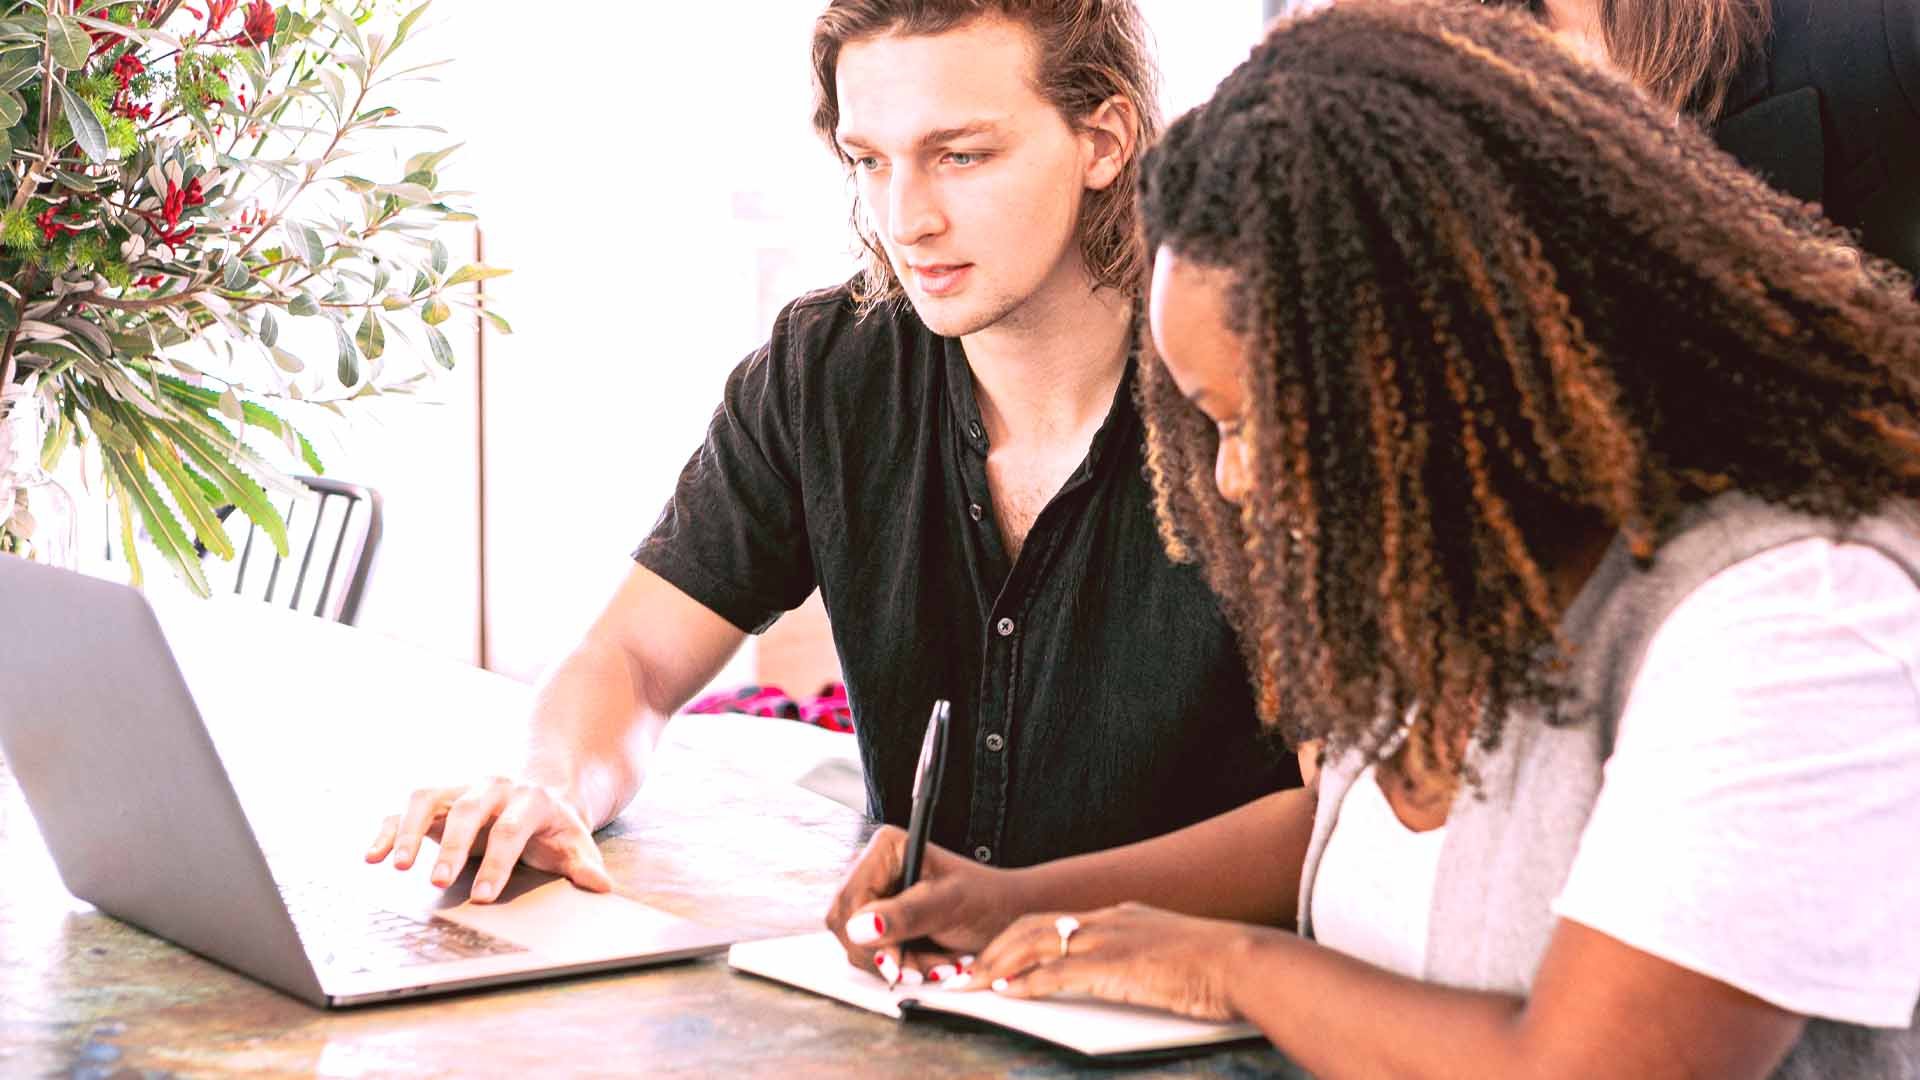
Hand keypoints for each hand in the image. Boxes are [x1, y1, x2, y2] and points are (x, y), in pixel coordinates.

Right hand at [365, 777, 612, 902]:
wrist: (542, 789)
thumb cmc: (555, 826)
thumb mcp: (575, 842)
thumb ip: (585, 865)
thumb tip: (601, 887)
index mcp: (530, 800)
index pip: (511, 830)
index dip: (497, 862)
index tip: (482, 896)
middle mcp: (492, 788)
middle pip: (469, 812)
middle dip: (453, 847)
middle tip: (437, 882)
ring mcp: (462, 789)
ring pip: (429, 800)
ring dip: (411, 832)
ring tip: (396, 867)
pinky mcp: (438, 799)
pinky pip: (406, 809)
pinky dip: (389, 829)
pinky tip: (372, 856)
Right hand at [826, 825, 1028, 986]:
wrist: (1007, 915)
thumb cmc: (986, 899)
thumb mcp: (949, 905)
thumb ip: (905, 914)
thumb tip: (860, 926)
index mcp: (885, 849)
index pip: (848, 899)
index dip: (865, 935)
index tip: (895, 961)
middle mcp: (872, 869)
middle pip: (846, 926)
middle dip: (886, 955)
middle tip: (925, 969)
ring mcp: (874, 898)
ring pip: (859, 946)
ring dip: (900, 965)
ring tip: (940, 964)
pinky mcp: (881, 923)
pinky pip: (873, 955)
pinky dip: (903, 968)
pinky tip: (931, 964)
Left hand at [967, 902, 1254, 1021]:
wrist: (1245, 962)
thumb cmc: (1221, 967)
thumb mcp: (1171, 954)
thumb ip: (1142, 960)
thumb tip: (1128, 977)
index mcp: (1122, 916)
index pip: (1054, 921)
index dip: (1018, 939)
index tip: (995, 958)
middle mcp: (1109, 920)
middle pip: (1033, 926)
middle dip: (995, 949)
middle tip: (966, 972)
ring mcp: (1110, 940)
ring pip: (1035, 944)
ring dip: (997, 965)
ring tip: (971, 985)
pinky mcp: (1115, 966)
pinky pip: (1057, 972)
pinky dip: (1026, 983)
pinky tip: (1006, 994)